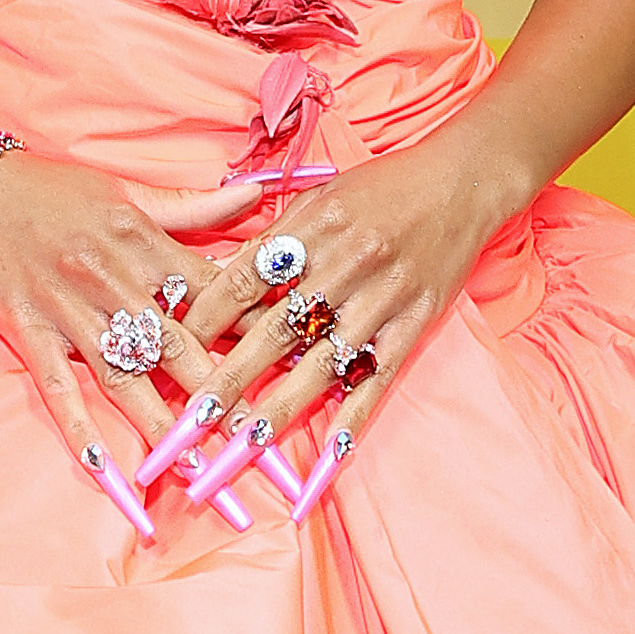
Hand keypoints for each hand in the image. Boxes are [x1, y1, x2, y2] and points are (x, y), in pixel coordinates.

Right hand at [0, 145, 229, 503]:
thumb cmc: (54, 189)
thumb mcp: (128, 192)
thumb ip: (194, 207)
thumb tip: (259, 196)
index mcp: (145, 244)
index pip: (215, 294)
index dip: (257, 331)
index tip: (295, 366)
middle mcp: (113, 280)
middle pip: (178, 347)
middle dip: (222, 396)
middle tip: (260, 441)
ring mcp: (69, 310)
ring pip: (125, 376)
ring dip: (160, 425)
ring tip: (195, 468)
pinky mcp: (28, 331)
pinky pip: (57, 388)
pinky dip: (79, 429)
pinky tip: (104, 469)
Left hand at [151, 139, 505, 487]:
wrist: (463, 181)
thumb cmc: (382, 188)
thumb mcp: (320, 197)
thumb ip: (273, 238)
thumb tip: (218, 279)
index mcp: (312, 226)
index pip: (244, 278)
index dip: (204, 319)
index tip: (171, 349)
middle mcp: (345, 263)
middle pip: (274, 330)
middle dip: (229, 378)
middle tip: (192, 417)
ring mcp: (382, 298)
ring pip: (321, 363)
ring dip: (281, 407)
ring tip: (245, 444)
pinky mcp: (414, 323)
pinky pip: (378, 377)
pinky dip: (354, 416)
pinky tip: (330, 452)